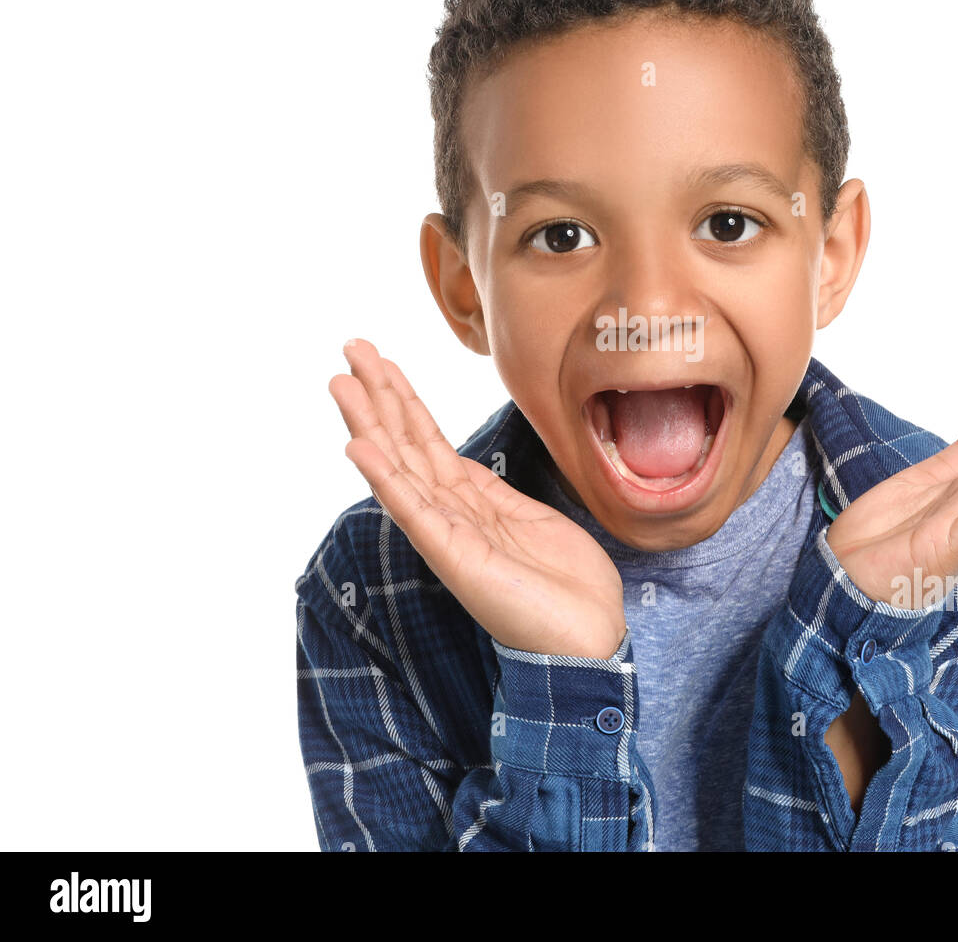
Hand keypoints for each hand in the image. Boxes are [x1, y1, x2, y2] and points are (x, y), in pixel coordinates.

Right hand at [328, 338, 626, 658]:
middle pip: (406, 442)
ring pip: (400, 467)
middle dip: (378, 394)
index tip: (379, 359)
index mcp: (470, 500)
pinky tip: (361, 449)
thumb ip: (491, 493)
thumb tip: (463, 465)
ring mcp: (448, 535)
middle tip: (349, 347)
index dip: (402, 397)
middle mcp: (450, 513)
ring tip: (342, 382)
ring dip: (370, 423)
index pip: (426, 438)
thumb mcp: (528, 520)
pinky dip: (386, 479)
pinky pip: (415, 512)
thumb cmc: (564, 585)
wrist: (587, 638)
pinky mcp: (455, 558)